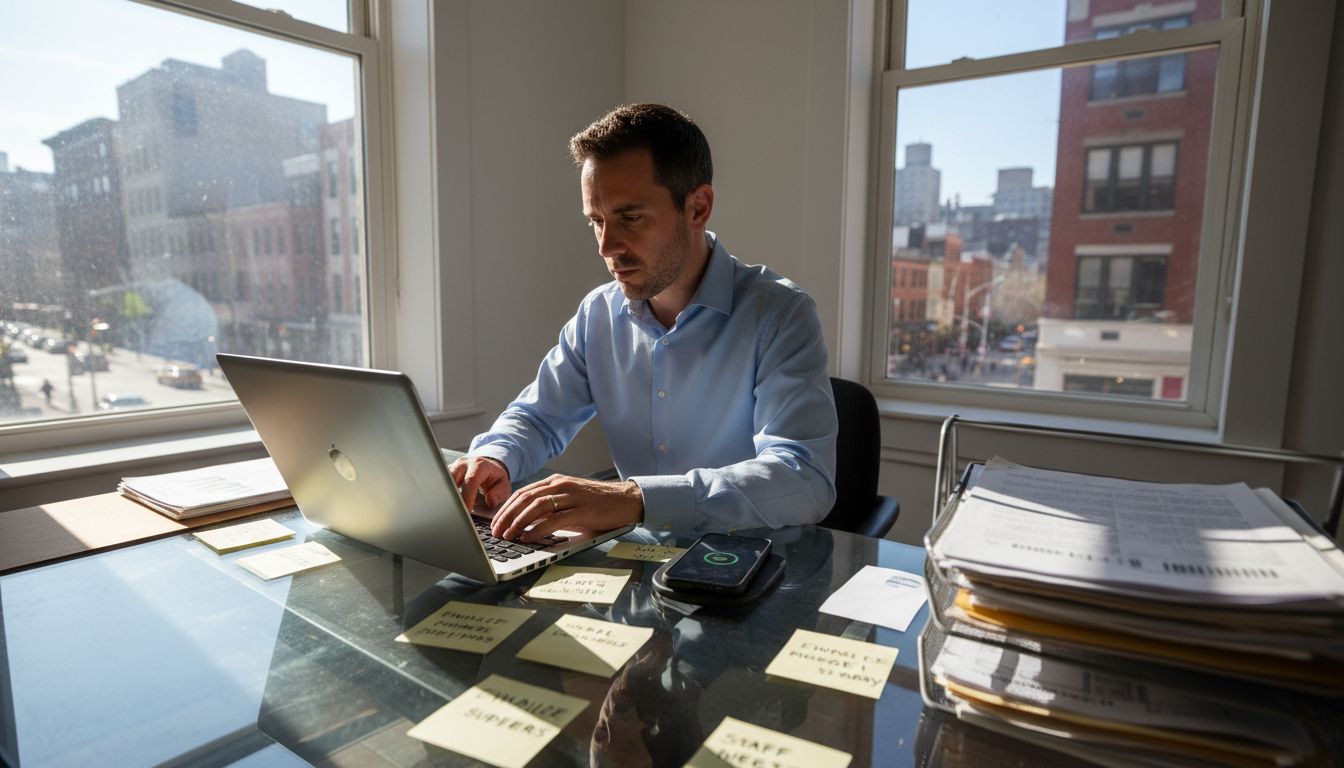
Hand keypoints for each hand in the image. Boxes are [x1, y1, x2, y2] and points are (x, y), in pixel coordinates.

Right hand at [449, 455, 511, 510]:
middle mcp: (464, 463)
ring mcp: (453, 466)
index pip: (471, 480)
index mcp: (479, 465)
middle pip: (453, 479)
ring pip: (444, 481)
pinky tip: (446, 504)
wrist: (487, 466)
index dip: (467, 496)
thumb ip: (499, 493)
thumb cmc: (494, 478)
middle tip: (455, 513)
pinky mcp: (447, 471)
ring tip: (450, 510)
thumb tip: (490, 501)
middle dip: (453, 497)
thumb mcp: (503, 484)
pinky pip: (441, 482)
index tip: (466, 510)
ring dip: (446, 495)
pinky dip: (443, 493)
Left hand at [491, 474, 642, 541]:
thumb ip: (551, 509)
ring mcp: (572, 497)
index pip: (523, 492)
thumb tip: (528, 524)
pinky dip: (537, 529)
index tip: (496, 522)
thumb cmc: (599, 504)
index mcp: (557, 482)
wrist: (627, 500)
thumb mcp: (571, 502)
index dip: (506, 507)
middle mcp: (562, 485)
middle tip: (496, 531)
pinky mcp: (582, 510)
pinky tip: (528, 537)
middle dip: (507, 516)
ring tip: (508, 535)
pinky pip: (554, 519)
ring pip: (536, 507)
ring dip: (518, 522)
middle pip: (525, 498)